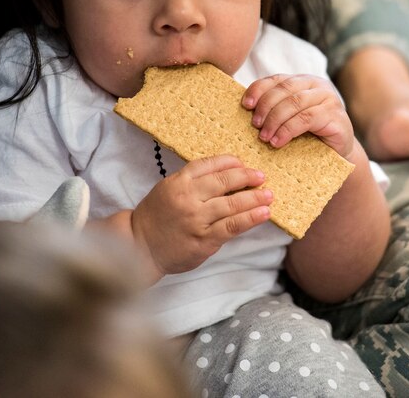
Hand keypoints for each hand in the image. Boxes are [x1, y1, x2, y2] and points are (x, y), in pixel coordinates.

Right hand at [130, 155, 272, 275]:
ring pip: (232, 205)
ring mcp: (197, 220)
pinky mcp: (204, 240)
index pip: (209, 165)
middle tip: (261, 176)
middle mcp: (188, 198)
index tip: (244, 163)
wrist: (139, 246)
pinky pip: (232, 226)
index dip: (231, 163)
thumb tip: (228, 172)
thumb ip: (193, 180)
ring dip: (254, 198)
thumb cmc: (157, 215)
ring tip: (268, 195)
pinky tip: (263, 214)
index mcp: (179, 182)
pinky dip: (250, 218)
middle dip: (247, 177)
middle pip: (224, 182)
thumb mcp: (168, 188)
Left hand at [242, 74, 354, 156]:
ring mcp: (328, 98)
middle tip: (255, 125)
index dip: (259, 89)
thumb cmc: (310, 135)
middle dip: (266, 106)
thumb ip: (275, 108)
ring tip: (264, 137)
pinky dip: (288, 130)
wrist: (339, 154)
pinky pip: (306, 119)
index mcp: (303, 81)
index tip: (245, 105)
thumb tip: (246, 107)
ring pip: (295, 103)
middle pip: (285, 89)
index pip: (277, 79)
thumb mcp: (290, 118)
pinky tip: (278, 141)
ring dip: (275, 120)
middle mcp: (317, 85)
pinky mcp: (335, 115)